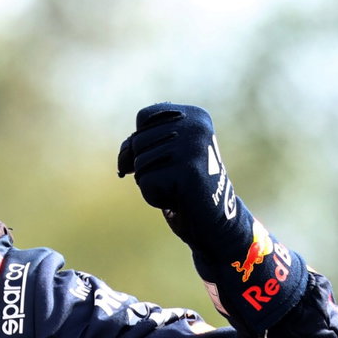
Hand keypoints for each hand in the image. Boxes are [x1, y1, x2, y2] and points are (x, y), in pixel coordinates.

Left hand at [116, 103, 249, 261]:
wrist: (213, 222)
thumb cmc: (183, 187)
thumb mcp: (161, 157)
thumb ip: (138, 146)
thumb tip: (123, 161)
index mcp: (194, 115)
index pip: (144, 117)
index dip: (142, 142)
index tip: (165, 159)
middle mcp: (197, 125)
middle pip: (137, 141)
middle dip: (147, 167)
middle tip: (175, 178)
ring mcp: (193, 147)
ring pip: (139, 163)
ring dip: (152, 183)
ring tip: (178, 188)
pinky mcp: (188, 170)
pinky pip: (146, 182)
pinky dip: (155, 197)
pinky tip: (178, 199)